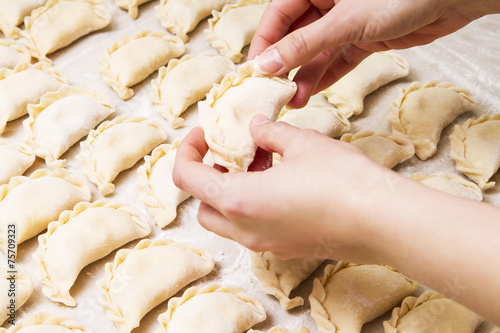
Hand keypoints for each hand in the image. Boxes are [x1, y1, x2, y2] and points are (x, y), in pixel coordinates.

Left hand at [173, 116, 499, 324]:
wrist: (383, 220)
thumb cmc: (341, 180)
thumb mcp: (301, 143)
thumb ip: (270, 132)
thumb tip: (255, 126)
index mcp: (238, 201)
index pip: (186, 178)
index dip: (188, 150)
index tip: (204, 133)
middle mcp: (246, 230)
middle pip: (203, 205)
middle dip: (208, 175)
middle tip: (230, 150)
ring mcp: (267, 244)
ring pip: (228, 220)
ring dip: (232, 189)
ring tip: (263, 158)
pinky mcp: (287, 247)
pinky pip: (254, 227)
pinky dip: (253, 203)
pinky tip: (281, 178)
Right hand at [248, 0, 495, 107]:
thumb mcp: (345, 21)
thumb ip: (305, 44)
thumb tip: (267, 64)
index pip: (278, 16)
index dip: (265, 44)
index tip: (254, 71)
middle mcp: (328, 3)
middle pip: (295, 36)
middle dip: (284, 66)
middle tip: (272, 92)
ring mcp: (346, 22)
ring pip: (316, 52)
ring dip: (304, 77)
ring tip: (293, 102)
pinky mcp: (363, 38)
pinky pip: (337, 60)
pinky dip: (326, 77)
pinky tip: (311, 94)